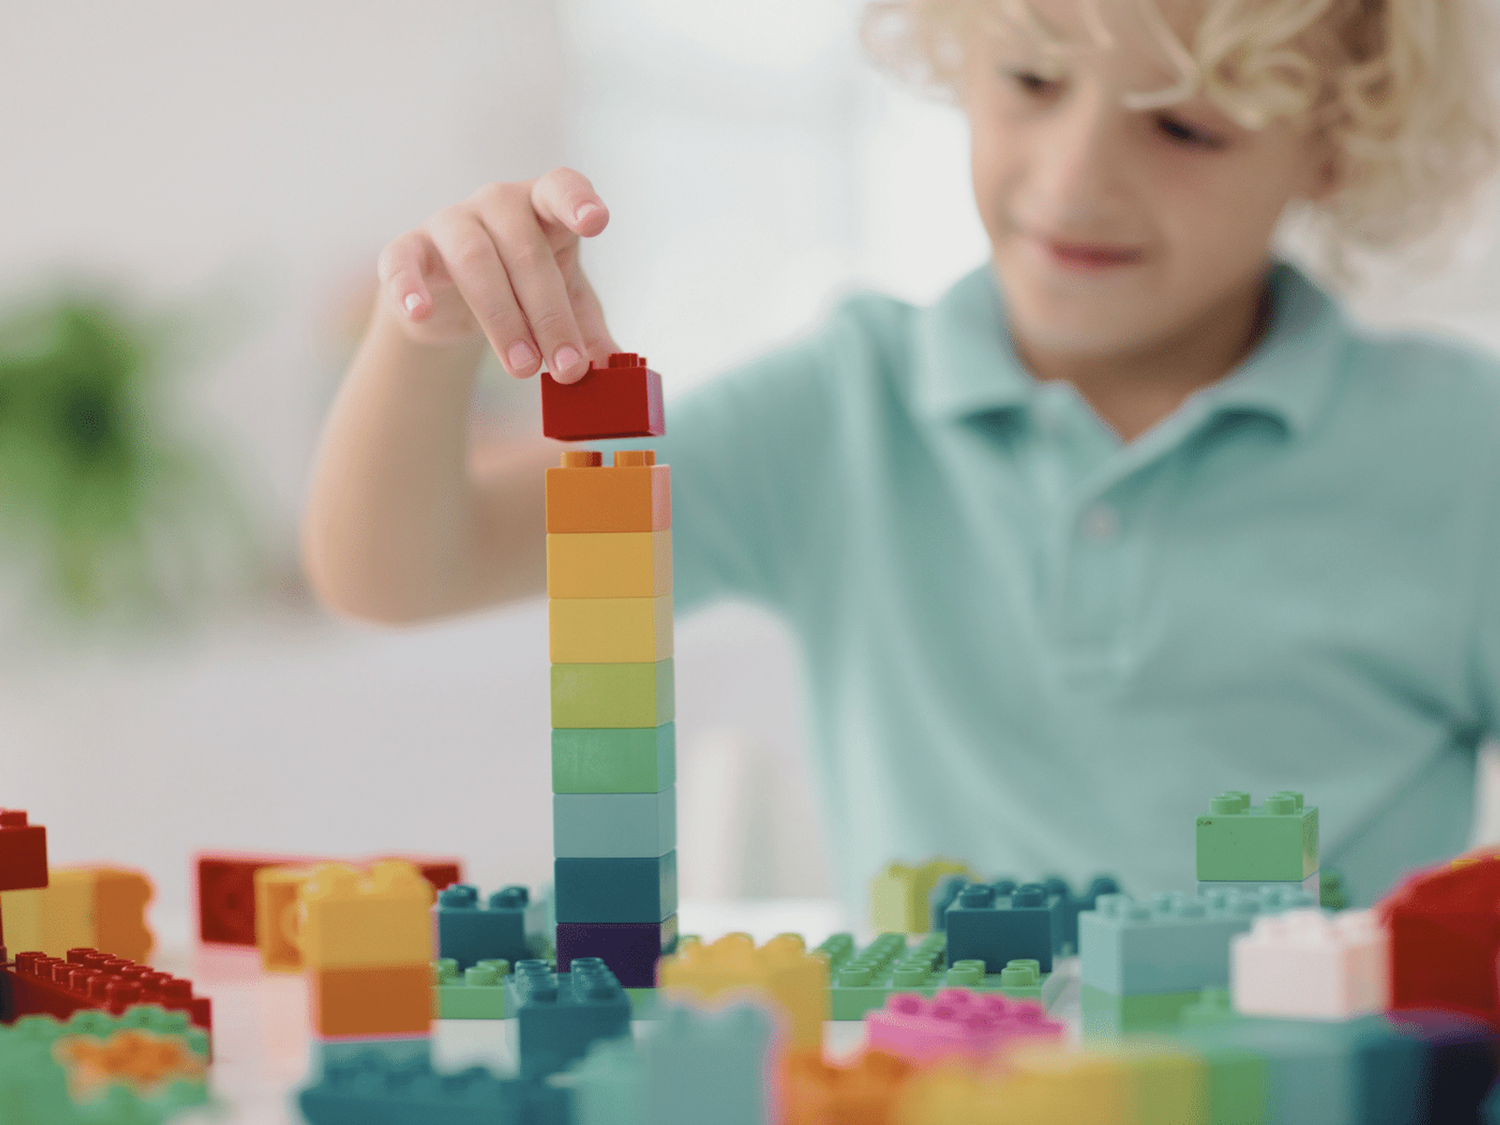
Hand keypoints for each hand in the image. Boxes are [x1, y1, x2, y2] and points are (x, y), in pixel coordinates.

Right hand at [377, 168, 618, 382]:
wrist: (456, 301)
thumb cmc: (522, 290)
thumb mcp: (565, 306)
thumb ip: (589, 332)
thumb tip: (614, 366)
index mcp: (543, 207)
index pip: (560, 188)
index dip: (577, 201)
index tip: (596, 222)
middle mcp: (498, 204)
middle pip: (525, 250)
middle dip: (549, 314)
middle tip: (565, 367)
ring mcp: (451, 222)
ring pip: (474, 258)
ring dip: (502, 318)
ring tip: (524, 367)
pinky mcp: (409, 248)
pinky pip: (403, 260)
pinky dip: (409, 285)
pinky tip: (420, 310)